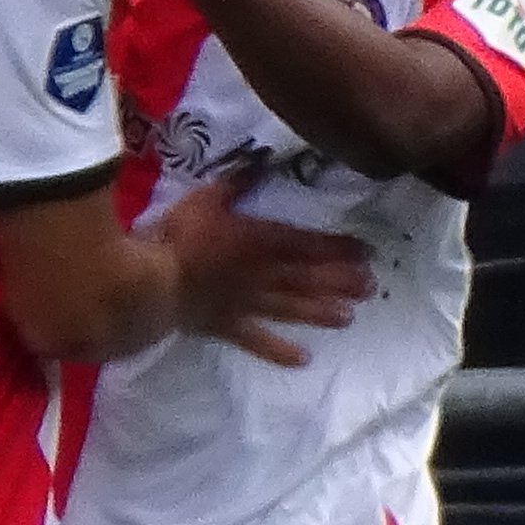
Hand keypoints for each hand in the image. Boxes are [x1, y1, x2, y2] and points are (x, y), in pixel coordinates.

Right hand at [162, 169, 373, 365]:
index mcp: (261, 241)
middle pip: (308, 278)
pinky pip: (256, 340)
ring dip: (320, 313)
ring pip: (291, 308)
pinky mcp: (227, 326)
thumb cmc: (179, 238)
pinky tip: (302, 360)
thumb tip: (259, 164)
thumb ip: (234, 184)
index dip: (338, 248)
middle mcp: (263, 275)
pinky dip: (278, 351)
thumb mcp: (206, 200)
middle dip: (340, 282)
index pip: (308, 244)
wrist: (153, 283)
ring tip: (348, 318)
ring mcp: (247, 303)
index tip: (366, 252)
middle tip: (370, 288)